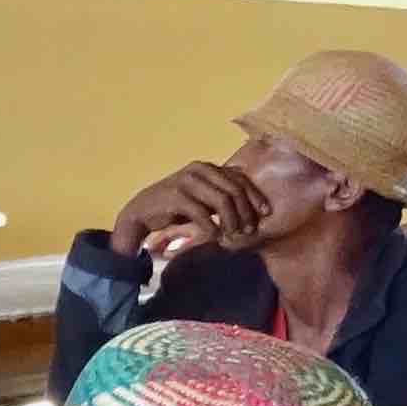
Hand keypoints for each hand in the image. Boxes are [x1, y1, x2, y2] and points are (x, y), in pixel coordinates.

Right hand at [113, 163, 261, 263]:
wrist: (140, 212)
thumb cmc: (174, 207)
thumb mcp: (200, 196)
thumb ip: (220, 194)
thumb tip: (250, 203)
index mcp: (207, 167)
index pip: (240, 178)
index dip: (256, 195)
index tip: (265, 213)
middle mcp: (199, 169)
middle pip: (234, 189)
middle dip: (246, 211)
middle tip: (249, 230)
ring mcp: (187, 181)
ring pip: (222, 200)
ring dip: (232, 221)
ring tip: (234, 235)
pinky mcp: (176, 196)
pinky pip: (203, 214)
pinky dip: (212, 228)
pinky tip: (215, 238)